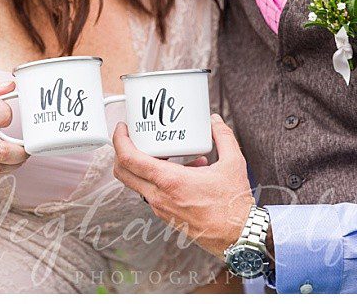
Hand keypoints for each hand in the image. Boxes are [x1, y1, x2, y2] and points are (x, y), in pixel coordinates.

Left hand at [111, 113, 255, 255]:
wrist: (237, 236)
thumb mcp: (233, 164)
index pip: (129, 159)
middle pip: (123, 172)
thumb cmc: (233, 205)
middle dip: (122, 151)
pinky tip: (183, 172)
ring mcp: (160, 208)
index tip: (123, 127)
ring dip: (144, 166)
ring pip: (137, 183)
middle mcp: (158, 196)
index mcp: (169, 181)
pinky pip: (151, 193)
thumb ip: (223, 137)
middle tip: (134, 137)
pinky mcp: (165, 215)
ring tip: (168, 153)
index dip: (119, 139)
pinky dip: (158, 180)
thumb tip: (215, 120)